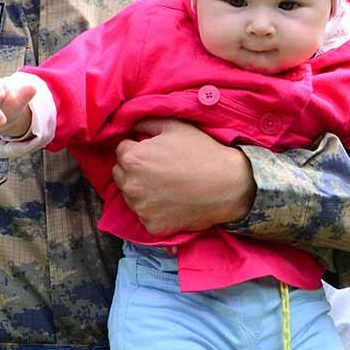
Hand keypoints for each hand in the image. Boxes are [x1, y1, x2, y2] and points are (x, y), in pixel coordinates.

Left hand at [111, 118, 255, 235]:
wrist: (228, 185)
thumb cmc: (201, 152)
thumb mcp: (174, 126)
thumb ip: (146, 123)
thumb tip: (132, 127)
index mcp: (132, 159)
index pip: (121, 151)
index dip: (138, 149)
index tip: (154, 153)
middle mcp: (130, 185)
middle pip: (121, 175)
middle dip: (134, 170)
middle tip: (159, 170)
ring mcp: (141, 208)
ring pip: (131, 197)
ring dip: (142, 191)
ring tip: (167, 187)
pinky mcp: (152, 226)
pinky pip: (145, 216)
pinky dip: (155, 211)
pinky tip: (172, 202)